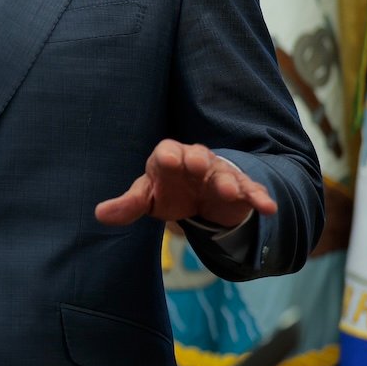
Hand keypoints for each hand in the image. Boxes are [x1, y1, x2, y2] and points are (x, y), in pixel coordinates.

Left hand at [95, 138, 276, 227]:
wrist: (199, 195)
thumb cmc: (168, 190)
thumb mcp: (147, 197)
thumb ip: (128, 205)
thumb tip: (99, 214)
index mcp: (168, 158)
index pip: (166, 151)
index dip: (167, 156)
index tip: (168, 161)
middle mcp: (195, 161)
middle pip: (197, 156)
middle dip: (196, 159)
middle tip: (196, 165)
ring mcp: (219, 173)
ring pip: (224, 173)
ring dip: (227, 181)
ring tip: (229, 190)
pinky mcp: (240, 189)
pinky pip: (250, 190)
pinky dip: (258, 197)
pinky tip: (267, 207)